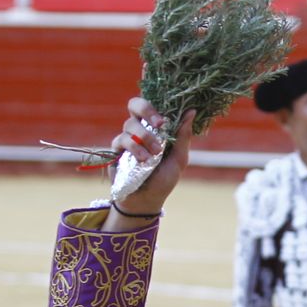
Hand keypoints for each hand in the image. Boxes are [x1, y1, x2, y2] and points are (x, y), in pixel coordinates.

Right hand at [104, 99, 195, 226]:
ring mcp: (126, 138)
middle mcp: (139, 129)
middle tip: (159, 124)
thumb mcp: (179, 159)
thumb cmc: (164, 179)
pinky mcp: (115, 150)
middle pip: (134, 104)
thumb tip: (192, 111)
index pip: (152, 105)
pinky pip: (120, 140)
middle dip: (146, 109)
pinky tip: (142, 161)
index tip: (165, 119)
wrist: (147, 201)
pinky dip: (133, 148)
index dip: (157, 104)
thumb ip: (183, 136)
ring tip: (154, 155)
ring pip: (129, 124)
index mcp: (155, 127)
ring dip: (144, 138)